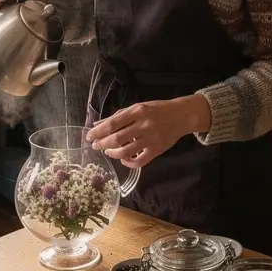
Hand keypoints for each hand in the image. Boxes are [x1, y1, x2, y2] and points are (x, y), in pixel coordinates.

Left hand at [86, 95, 211, 168]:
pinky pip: (139, 161)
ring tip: (108, 151)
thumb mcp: (137, 107)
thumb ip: (118, 116)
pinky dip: (128, 163)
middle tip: (95, 146)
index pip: (112, 123)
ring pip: (126, 152)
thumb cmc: (157, 109)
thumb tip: (97, 124)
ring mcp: (151, 139)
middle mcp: (143, 125)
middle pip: (116, 139)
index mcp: (137, 111)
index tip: (89, 136)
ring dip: (112, 153)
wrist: (181, 115)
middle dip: (102, 144)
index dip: (98, 132)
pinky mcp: (157, 150)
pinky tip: (123, 160)